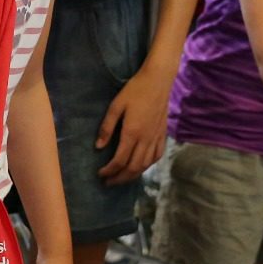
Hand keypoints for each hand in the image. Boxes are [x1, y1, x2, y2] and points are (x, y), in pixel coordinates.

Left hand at [97, 66, 172, 183]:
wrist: (158, 81)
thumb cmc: (134, 90)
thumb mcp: (116, 106)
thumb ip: (107, 127)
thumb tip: (99, 147)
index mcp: (132, 133)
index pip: (120, 160)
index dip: (109, 171)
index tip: (100, 174)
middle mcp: (145, 139)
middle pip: (133, 168)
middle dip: (120, 178)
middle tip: (108, 183)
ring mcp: (156, 138)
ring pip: (146, 165)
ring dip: (133, 175)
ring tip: (122, 178)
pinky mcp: (163, 135)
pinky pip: (157, 156)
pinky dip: (148, 165)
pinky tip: (141, 166)